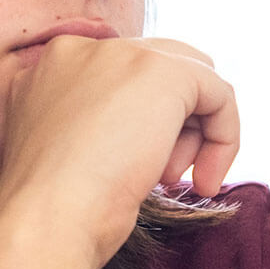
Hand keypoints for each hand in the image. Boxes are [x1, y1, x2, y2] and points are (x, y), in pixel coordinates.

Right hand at [0, 35, 239, 268]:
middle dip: (172, 125)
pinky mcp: (164, 72)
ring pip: (191, 80)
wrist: (46, 219)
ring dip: (194, 135)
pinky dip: (224, 137)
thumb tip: (148, 129)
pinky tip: (205, 181)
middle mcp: (84, 48)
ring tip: (171, 182)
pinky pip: (218, 94)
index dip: (141, 125)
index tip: (139, 169)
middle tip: (165, 176)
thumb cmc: (53, 207)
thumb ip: (96, 123)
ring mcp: (123, 54)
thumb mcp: (69, 152)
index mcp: (53, 66)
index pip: (122, 78)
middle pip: (159, 71)